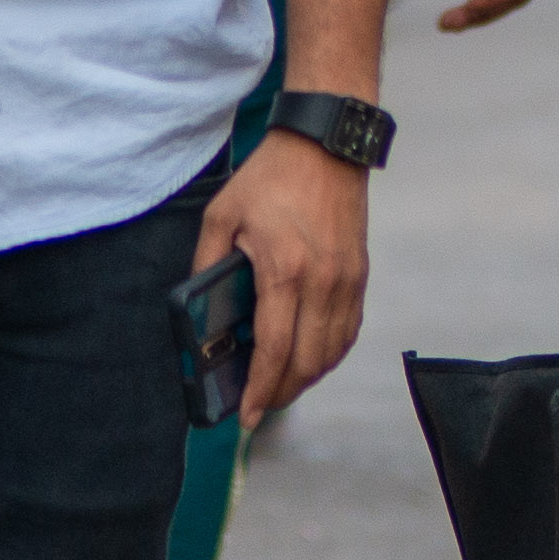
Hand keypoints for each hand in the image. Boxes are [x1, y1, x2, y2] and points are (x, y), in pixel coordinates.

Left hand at [186, 130, 371, 426]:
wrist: (326, 144)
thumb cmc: (270, 177)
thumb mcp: (221, 216)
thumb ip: (205, 265)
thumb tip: (199, 313)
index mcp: (284, 269)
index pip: (276, 349)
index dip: (261, 389)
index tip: (248, 415)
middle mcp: (323, 281)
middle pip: (309, 361)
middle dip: (283, 392)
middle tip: (260, 406)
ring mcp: (347, 279)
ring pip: (333, 351)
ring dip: (308, 377)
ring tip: (281, 385)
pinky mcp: (359, 274)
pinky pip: (349, 329)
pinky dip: (330, 353)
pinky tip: (310, 356)